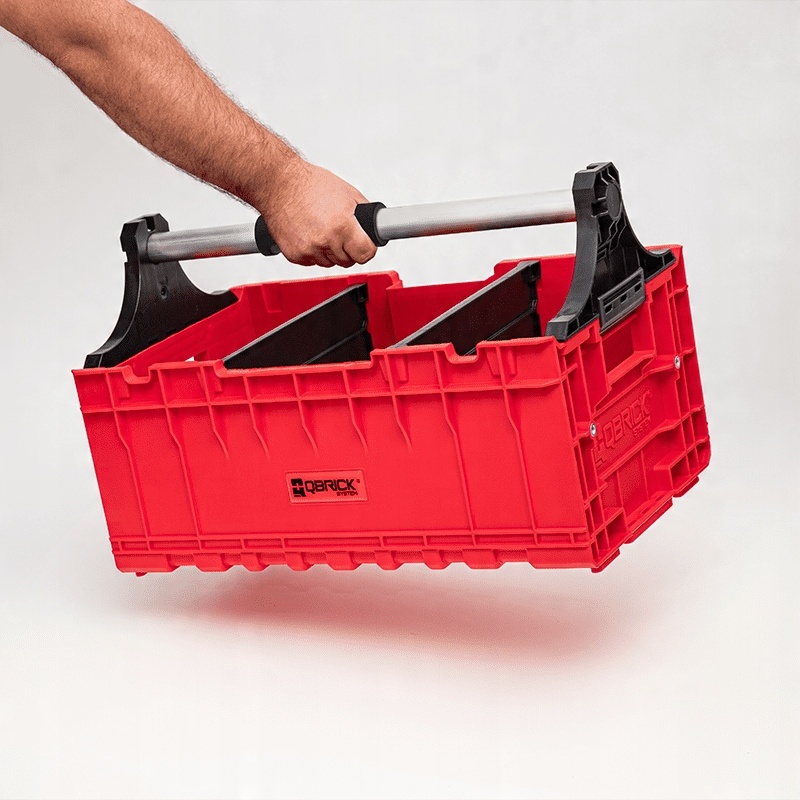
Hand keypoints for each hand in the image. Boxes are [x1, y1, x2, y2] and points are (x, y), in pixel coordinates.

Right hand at [258, 158, 377, 267]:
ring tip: (322, 229)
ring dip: (329, 251)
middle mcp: (326, 240)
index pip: (366, 254)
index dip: (367, 249)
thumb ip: (363, 212)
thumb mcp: (346, 192)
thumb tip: (374, 225)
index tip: (365, 245)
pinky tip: (309, 234)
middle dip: (348, 249)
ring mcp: (309, 250)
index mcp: (342, 225)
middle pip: (348, 261)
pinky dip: (312, 252)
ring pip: (330, 263)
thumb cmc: (308, 184)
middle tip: (340, 233)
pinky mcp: (295, 255)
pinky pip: (312, 262)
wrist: (278, 184)